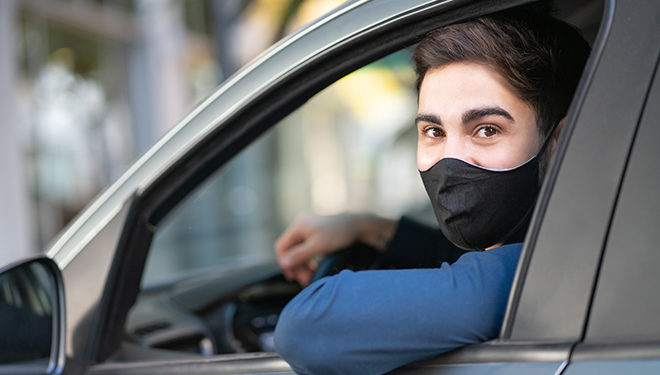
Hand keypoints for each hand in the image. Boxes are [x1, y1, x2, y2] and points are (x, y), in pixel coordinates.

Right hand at [275, 213, 395, 285]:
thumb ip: (299, 255)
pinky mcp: (315, 233)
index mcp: (298, 226)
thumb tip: (283, 263)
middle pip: (290, 250)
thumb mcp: (318, 246)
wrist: (357, 225)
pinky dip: (309, 260)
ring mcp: (308, 229)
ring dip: (303, 265)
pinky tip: (314, 268)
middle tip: (304, 280)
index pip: (282, 247)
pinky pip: (306, 249)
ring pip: (298, 251)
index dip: (285, 263)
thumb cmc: (339, 234)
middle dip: (296, 266)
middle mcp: (301, 226)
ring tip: (310, 277)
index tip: (293, 277)